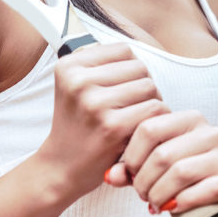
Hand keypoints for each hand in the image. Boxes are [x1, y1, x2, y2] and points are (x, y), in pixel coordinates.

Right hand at [36, 43, 168, 199]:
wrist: (61, 166)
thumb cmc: (77, 124)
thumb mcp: (74, 86)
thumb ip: (100, 64)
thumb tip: (134, 50)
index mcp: (68, 67)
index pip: (123, 50)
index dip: (131, 68)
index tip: (123, 87)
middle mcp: (78, 82)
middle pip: (139, 67)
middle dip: (143, 86)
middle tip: (132, 106)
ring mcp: (94, 104)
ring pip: (150, 87)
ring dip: (152, 102)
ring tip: (137, 117)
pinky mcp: (112, 126)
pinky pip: (154, 109)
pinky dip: (156, 120)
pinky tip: (141, 129)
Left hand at [107, 111, 217, 216]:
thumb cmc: (181, 188)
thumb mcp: (151, 176)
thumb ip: (131, 171)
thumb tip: (110, 175)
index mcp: (190, 120)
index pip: (149, 127)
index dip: (132, 156)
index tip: (129, 175)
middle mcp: (212, 133)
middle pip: (163, 153)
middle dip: (144, 180)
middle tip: (142, 195)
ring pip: (182, 172)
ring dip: (160, 194)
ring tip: (154, 204)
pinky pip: (208, 189)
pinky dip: (184, 202)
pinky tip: (174, 209)